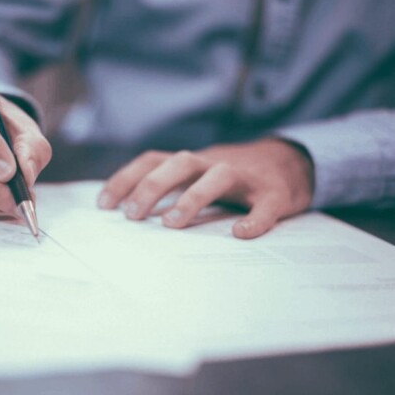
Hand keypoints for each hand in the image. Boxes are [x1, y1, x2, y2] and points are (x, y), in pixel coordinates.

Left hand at [98, 139, 313, 238]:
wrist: (291, 162)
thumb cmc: (233, 177)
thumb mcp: (198, 176)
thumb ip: (171, 188)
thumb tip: (128, 214)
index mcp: (193, 162)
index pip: (153, 160)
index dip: (126, 179)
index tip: (103, 204)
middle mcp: (215, 163)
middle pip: (180, 163)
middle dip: (152, 186)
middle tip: (132, 215)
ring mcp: (246, 177)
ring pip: (218, 176)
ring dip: (192, 197)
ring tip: (172, 224)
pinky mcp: (275, 193)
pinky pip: (265, 205)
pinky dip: (254, 219)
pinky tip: (241, 233)